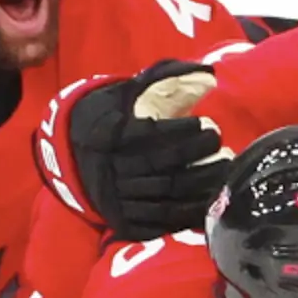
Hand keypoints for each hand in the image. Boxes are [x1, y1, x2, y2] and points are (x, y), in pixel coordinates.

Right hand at [60, 60, 227, 237]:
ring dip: (200, 188)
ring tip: (224, 172)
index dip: (179, 132)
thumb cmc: (110, 117)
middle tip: (221, 145)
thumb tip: (208, 74)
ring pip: (164, 199)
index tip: (204, 124)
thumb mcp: (126, 92)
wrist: (72, 154)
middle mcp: (109, 170)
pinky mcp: (122, 222)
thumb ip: (165, 79)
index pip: (147, 135)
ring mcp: (115, 200)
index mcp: (107, 136)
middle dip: (197, 157)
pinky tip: (209, 202)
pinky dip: (186, 216)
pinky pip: (159, 223)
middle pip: (161, 167)